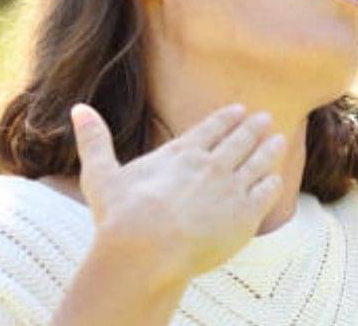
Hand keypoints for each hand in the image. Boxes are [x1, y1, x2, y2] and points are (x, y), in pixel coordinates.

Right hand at [69, 102, 286, 282]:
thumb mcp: (102, 174)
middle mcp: (210, 165)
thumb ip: (94, 140)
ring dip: (269, 150)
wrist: (147, 248)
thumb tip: (78, 109)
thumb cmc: (120, 216)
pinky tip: (275, 180)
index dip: (226, 119)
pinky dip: (271, 184)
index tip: (239, 110)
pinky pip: (265, 193)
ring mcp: (230, 187)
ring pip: (257, 162)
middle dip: (253, 128)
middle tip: (265, 119)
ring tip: (279, 139)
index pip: (210, 129)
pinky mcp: (245, 214)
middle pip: (239, 141)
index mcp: (181, 154)